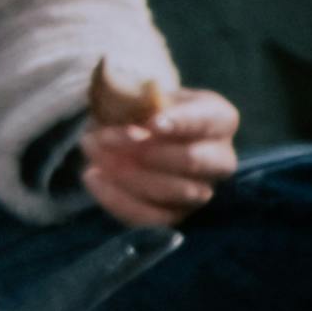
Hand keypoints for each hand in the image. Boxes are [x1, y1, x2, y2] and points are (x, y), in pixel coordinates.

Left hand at [86, 84, 239, 231]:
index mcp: (218, 118)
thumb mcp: (140, 93)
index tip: (152, 124)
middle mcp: (219, 158)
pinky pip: (151, 217)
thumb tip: (132, 132)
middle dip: (148, 152)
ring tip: (96, 154)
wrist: (132, 131)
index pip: (206, 120)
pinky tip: (92, 176)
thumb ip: (134, 104)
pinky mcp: (177, 215)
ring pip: (172, 191)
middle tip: (109, 139)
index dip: (180, 122)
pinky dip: (117, 199)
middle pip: (193, 160)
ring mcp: (201, 191)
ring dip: (128, 174)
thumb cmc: (141, 106)